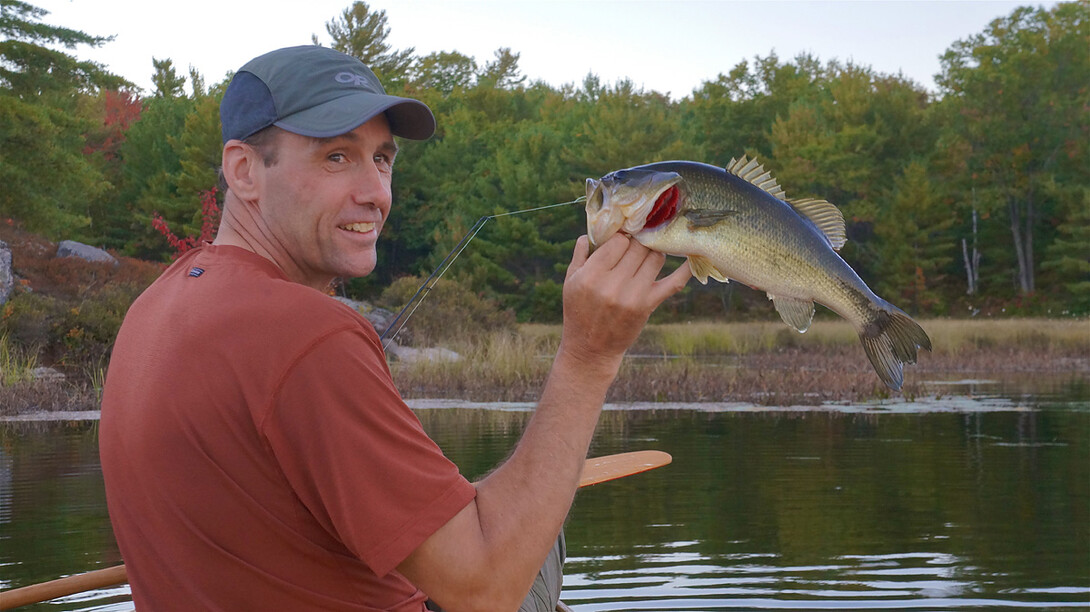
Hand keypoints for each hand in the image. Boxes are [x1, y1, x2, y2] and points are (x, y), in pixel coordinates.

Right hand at [560, 234, 689, 369]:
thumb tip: (590, 233)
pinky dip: (685, 269)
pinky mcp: (648, 306)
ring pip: (655, 258)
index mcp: (591, 275)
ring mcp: (633, 295)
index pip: (618, 241)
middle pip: (638, 247)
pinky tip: (694, 255)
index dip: (621, 238)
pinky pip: (673, 283)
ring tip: (648, 253)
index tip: (622, 240)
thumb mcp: (570, 283)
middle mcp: (613, 284)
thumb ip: (579, 256)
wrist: (591, 349)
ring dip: (654, 252)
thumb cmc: (578, 312)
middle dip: (638, 243)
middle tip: (638, 243)